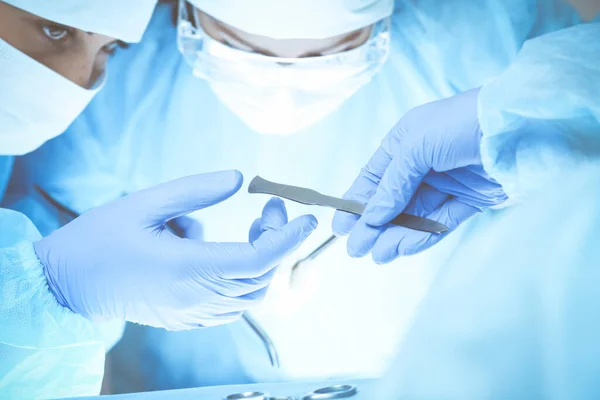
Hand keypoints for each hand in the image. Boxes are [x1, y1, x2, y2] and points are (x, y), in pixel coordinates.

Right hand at [34, 170, 316, 329]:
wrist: (66, 285)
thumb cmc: (100, 239)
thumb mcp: (146, 203)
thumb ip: (196, 190)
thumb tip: (240, 179)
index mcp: (188, 268)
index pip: (258, 260)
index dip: (289, 238)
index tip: (307, 217)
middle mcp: (197, 298)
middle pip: (263, 278)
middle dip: (279, 242)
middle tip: (271, 210)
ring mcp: (193, 314)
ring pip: (252, 295)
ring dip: (263, 262)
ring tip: (248, 229)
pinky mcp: (188, 320)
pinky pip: (234, 305)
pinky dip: (245, 279)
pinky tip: (224, 254)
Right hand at [333, 89, 506, 262]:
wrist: (519, 126)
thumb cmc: (461, 124)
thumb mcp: (416, 148)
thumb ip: (392, 184)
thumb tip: (370, 217)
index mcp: (406, 142)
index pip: (375, 177)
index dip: (356, 202)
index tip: (341, 227)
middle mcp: (423, 163)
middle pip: (391, 201)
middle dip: (372, 225)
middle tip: (356, 250)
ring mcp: (447, 183)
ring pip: (414, 216)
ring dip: (394, 236)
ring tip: (377, 256)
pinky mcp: (470, 200)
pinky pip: (439, 223)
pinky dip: (421, 237)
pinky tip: (402, 249)